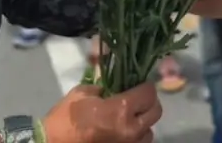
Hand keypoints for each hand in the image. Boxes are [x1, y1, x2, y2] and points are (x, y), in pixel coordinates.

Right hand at [42, 82, 160, 142]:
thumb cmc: (65, 118)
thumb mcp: (82, 93)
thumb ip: (103, 87)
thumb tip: (113, 86)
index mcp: (121, 109)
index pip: (149, 92)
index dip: (144, 85)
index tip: (136, 84)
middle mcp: (132, 129)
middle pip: (156, 111)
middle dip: (148, 102)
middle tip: (136, 98)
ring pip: (150, 131)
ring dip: (143, 122)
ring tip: (129, 118)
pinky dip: (135, 136)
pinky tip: (122, 131)